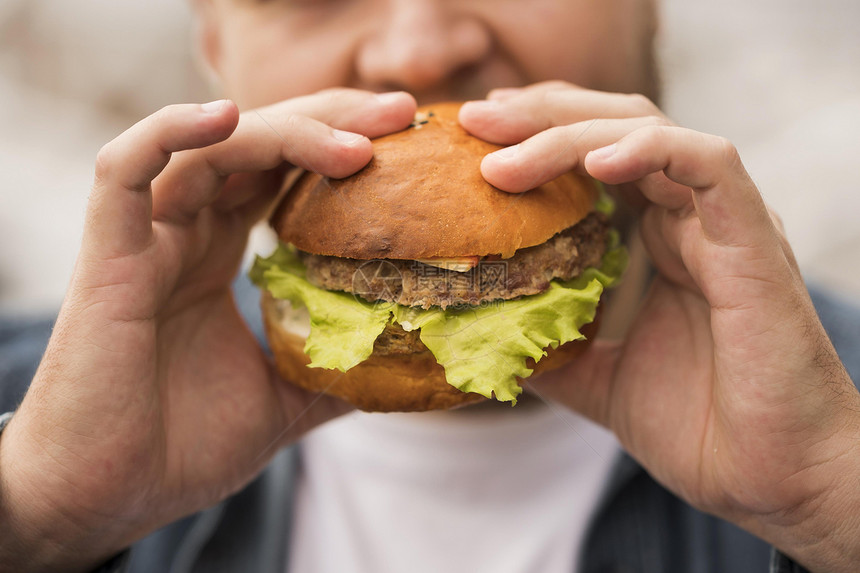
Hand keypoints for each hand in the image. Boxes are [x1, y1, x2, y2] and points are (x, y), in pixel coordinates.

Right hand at [0, 89, 415, 571]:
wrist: (105, 499)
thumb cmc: (181, 448)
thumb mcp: (284, 402)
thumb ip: (335, 372)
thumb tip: (407, 365)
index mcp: (218, 255)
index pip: (282, 173)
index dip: (339, 145)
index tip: (409, 139)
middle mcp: (185, 234)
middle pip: (257, 145)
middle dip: (330, 120)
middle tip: (401, 113)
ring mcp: (146, 239)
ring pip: (208, 149)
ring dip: (284, 131)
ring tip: (356, 140)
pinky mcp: (108, 257)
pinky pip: (124, 171)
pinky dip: (170, 134)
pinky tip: (227, 119)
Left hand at [460, 82, 859, 571]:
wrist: (772, 479)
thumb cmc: (696, 428)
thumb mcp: (594, 379)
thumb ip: (545, 347)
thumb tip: (474, 333)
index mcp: (655, 239)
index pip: (590, 157)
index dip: (532, 138)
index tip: (470, 142)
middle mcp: (686, 219)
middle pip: (609, 127)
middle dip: (538, 116)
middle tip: (474, 119)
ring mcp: (719, 223)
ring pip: (648, 133)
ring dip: (570, 134)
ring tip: (504, 156)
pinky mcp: (752, 239)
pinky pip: (708, 165)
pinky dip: (650, 150)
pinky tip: (595, 163)